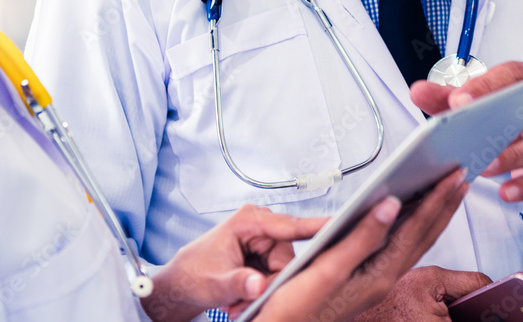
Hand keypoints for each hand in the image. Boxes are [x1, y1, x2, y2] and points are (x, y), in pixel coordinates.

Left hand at [143, 204, 326, 321]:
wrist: (182, 281)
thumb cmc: (193, 274)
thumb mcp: (215, 282)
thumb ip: (239, 283)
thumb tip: (259, 285)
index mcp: (249, 220)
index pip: (290, 226)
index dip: (316, 227)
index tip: (340, 225)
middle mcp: (261, 225)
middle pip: (289, 257)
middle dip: (272, 283)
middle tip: (247, 301)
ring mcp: (264, 239)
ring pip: (285, 269)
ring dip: (266, 289)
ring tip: (240, 301)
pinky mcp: (265, 253)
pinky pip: (277, 274)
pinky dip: (263, 288)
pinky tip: (245, 297)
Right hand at [254, 168, 468, 321]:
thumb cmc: (296, 306)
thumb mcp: (327, 270)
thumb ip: (361, 238)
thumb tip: (390, 205)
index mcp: (379, 275)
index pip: (415, 230)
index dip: (436, 201)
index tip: (453, 177)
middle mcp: (384, 278)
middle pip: (424, 236)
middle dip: (445, 206)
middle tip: (462, 177)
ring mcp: (376, 280)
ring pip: (415, 242)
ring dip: (433, 215)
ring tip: (447, 192)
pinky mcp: (365, 278)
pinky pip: (399, 247)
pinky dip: (412, 226)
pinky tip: (409, 215)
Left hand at [411, 61, 522, 233]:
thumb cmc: (512, 125)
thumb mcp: (480, 109)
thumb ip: (448, 100)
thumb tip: (417, 91)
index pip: (512, 75)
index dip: (486, 85)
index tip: (458, 100)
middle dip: (504, 120)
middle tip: (471, 136)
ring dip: (515, 156)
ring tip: (484, 167)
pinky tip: (507, 192)